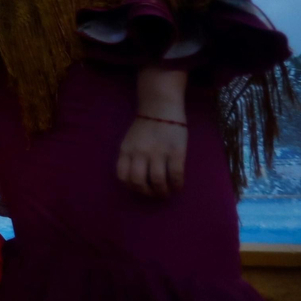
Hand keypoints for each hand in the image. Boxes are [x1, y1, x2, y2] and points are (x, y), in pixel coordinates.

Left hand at [117, 67, 187, 197]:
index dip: (131, 187)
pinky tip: (178, 186)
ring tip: (167, 192)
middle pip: (138, 182)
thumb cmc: (146, 126)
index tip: (140, 189)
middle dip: (147, 193)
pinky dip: (176, 185)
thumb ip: (130, 157)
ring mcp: (157, 152)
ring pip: (157, 181)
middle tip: (156, 194)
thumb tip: (137, 179)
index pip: (122, 176)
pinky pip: (175, 175)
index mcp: (126, 150)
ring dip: (163, 192)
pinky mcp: (175, 152)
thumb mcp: (130, 140)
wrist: (160, 106)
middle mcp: (139, 153)